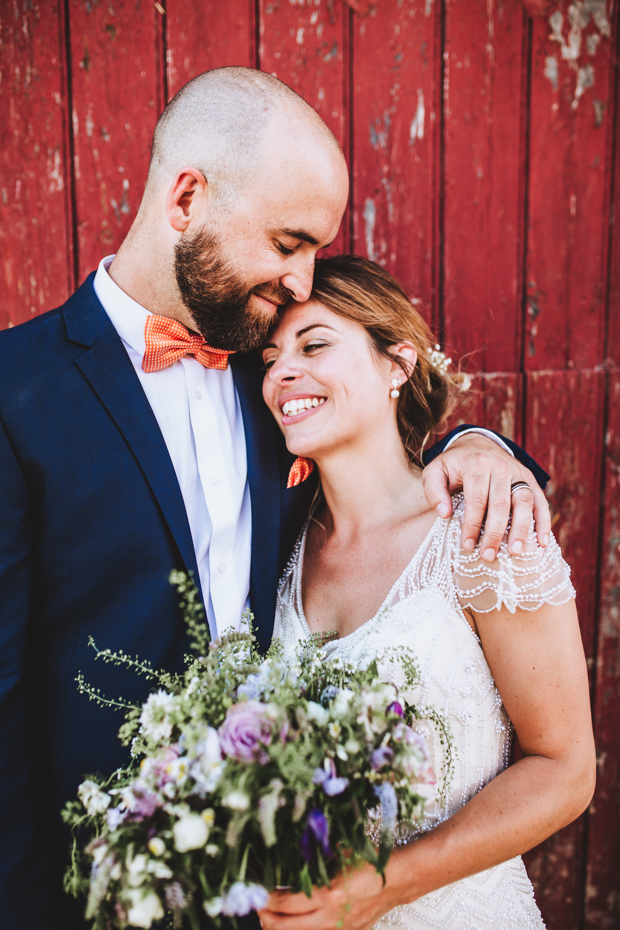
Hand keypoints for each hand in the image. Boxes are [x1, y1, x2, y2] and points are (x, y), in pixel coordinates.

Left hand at [257, 863, 395, 929]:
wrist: (397, 879)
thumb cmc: (369, 862)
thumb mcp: (337, 855)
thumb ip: (313, 861)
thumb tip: (287, 859)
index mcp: (327, 895)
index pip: (285, 904)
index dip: (266, 900)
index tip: (256, 893)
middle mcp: (330, 918)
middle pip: (286, 929)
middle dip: (267, 920)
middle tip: (257, 908)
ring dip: (281, 928)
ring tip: (271, 918)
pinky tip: (296, 922)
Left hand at [422, 434, 550, 560]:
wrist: (477, 443)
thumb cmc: (454, 465)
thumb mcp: (435, 471)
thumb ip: (434, 491)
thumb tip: (445, 514)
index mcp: (476, 465)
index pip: (476, 499)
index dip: (472, 525)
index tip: (467, 546)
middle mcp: (500, 467)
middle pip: (501, 504)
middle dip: (495, 533)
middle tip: (488, 555)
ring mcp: (518, 473)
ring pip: (524, 501)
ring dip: (522, 529)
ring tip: (515, 552)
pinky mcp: (530, 479)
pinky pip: (540, 501)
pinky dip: (543, 522)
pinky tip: (541, 543)